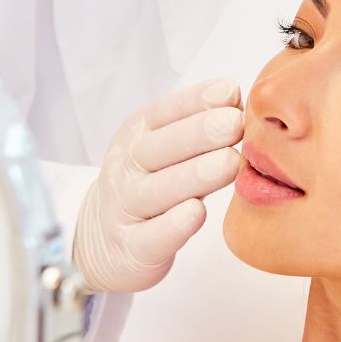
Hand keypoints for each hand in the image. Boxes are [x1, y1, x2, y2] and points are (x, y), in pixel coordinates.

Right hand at [74, 78, 244, 291]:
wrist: (105, 241)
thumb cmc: (152, 185)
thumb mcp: (166, 149)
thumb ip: (198, 128)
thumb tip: (235, 97)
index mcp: (136, 135)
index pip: (163, 113)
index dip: (196, 102)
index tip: (231, 92)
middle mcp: (126, 168)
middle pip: (159, 148)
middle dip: (198, 133)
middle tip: (234, 123)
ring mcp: (125, 209)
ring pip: (157, 191)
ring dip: (194, 175)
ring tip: (229, 163)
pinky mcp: (133, 248)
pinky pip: (153, 236)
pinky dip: (174, 225)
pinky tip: (197, 212)